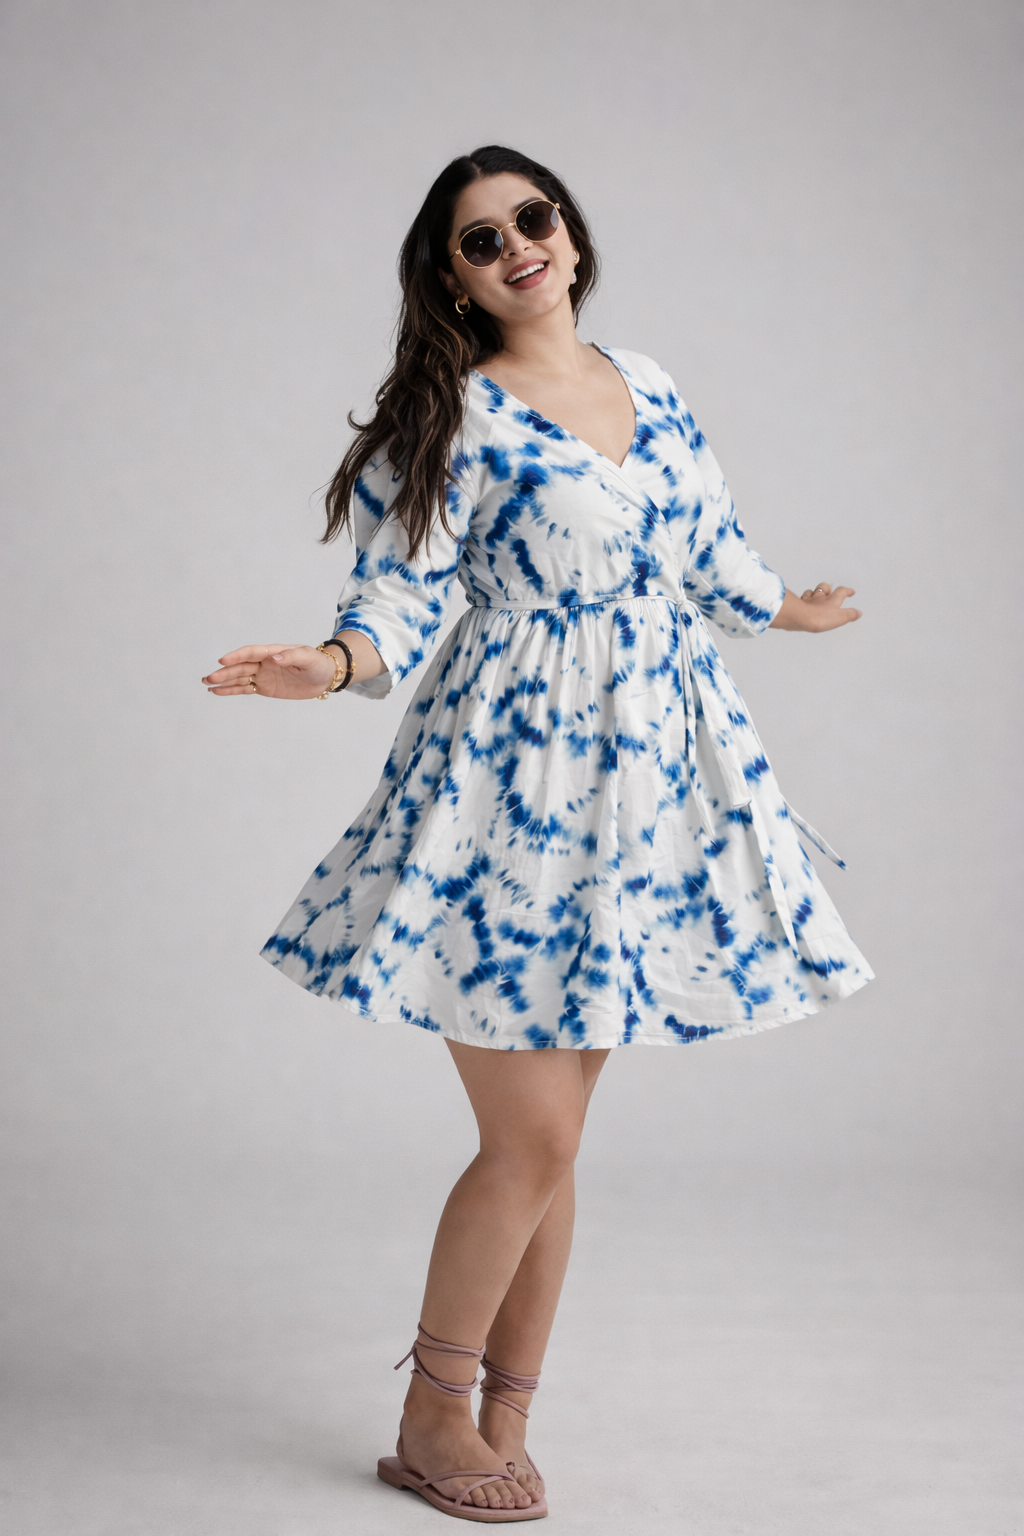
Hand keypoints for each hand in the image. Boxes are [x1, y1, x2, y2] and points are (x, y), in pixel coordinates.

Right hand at [202, 644, 335, 698]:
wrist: (325, 677)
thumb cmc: (318, 663)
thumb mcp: (308, 658)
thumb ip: (292, 656)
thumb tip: (276, 657)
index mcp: (273, 652)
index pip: (251, 653)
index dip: (236, 656)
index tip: (223, 661)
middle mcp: (264, 663)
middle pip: (240, 667)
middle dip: (224, 672)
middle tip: (208, 678)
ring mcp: (263, 675)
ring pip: (239, 677)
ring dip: (223, 681)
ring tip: (206, 683)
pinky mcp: (264, 688)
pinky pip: (245, 688)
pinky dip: (231, 690)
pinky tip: (217, 691)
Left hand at [770, 583, 861, 632]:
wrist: (800, 617)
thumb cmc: (819, 617)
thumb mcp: (840, 618)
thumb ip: (850, 615)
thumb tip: (858, 613)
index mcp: (832, 600)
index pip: (842, 592)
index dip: (847, 591)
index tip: (851, 591)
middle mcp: (820, 598)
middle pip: (825, 587)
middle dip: (829, 588)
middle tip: (831, 588)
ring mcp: (808, 601)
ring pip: (812, 592)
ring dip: (815, 592)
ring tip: (816, 593)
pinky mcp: (798, 605)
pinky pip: (801, 599)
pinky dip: (803, 599)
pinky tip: (802, 601)